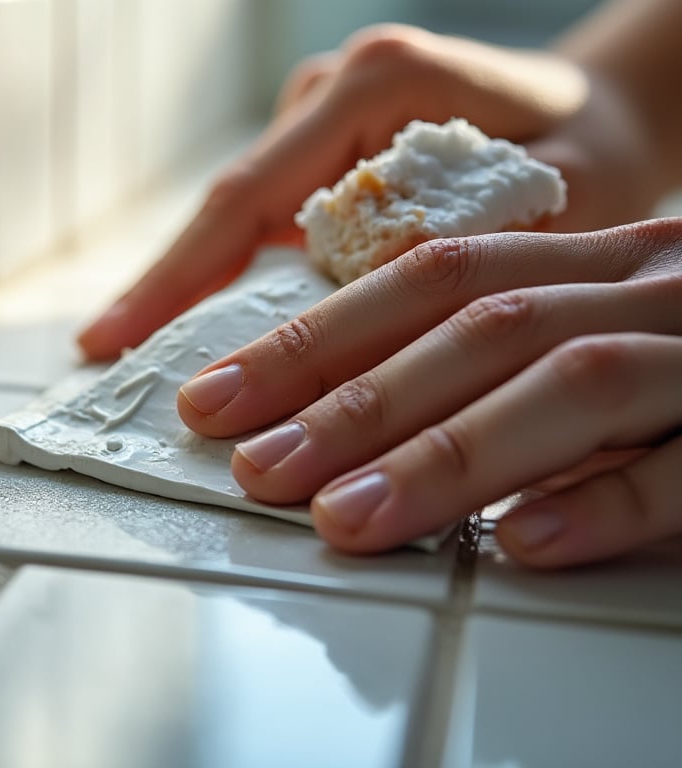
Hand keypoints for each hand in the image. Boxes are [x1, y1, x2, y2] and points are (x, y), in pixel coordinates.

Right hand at [76, 23, 665, 361]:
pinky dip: (245, 280)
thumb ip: (449, 255)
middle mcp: (334, 91)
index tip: (116, 337)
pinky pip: (267, 224)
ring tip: (154, 359)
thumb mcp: (552, 205)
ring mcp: (321, 117)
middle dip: (170, 290)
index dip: (177, 275)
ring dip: (204, 290)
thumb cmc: (590, 153)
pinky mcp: (322, 151)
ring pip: (240, 218)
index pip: (249, 193)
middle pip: (226, 206)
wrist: (605, 116)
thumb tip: (339, 326)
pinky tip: (218, 333)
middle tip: (106, 359)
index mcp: (378, 83)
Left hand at [175, 220, 681, 567]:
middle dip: (351, 401)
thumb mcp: (591, 317)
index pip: (425, 281)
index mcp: (590, 256)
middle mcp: (648, 284)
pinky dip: (610, 501)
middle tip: (254, 471)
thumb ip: (488, 347)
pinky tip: (527, 543)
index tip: (215, 399)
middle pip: (478, 328)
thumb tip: (331, 407)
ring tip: (347, 519)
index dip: (312, 339)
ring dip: (449, 454)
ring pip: (574, 384)